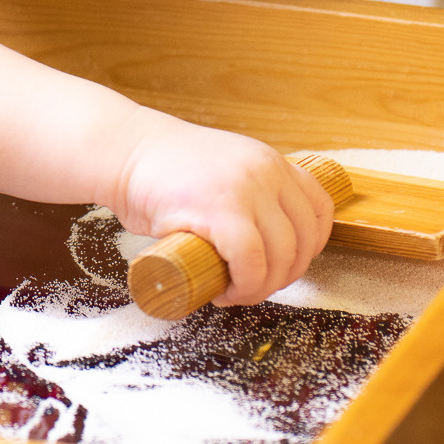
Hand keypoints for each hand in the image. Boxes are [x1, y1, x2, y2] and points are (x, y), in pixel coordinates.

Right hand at [101, 113, 338, 304]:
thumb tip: (270, 242)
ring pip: (280, 255)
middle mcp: (266, 171)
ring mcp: (245, 189)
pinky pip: (251, 260)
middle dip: (284, 276)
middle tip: (252, 286)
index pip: (320, 209)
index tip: (286, 264)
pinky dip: (244, 285)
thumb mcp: (226, 171)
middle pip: (304, 239)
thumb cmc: (164, 172)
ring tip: (235, 291)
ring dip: (262, 286)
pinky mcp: (220, 210)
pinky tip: (224, 291)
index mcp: (272, 162)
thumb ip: (252, 193)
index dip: (311, 247)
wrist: (124, 152)